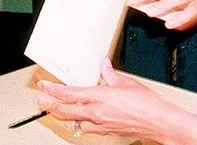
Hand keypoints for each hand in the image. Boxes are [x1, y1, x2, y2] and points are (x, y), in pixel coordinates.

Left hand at [35, 59, 181, 139]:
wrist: (157, 121)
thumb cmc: (147, 104)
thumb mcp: (127, 83)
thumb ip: (110, 74)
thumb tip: (104, 65)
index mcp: (99, 97)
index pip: (68, 94)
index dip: (52, 90)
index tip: (43, 86)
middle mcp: (95, 113)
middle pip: (64, 111)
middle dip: (49, 105)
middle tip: (40, 100)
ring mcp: (99, 124)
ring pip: (72, 121)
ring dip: (63, 115)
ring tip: (57, 110)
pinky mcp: (105, 131)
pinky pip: (85, 127)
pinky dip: (79, 122)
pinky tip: (80, 120)